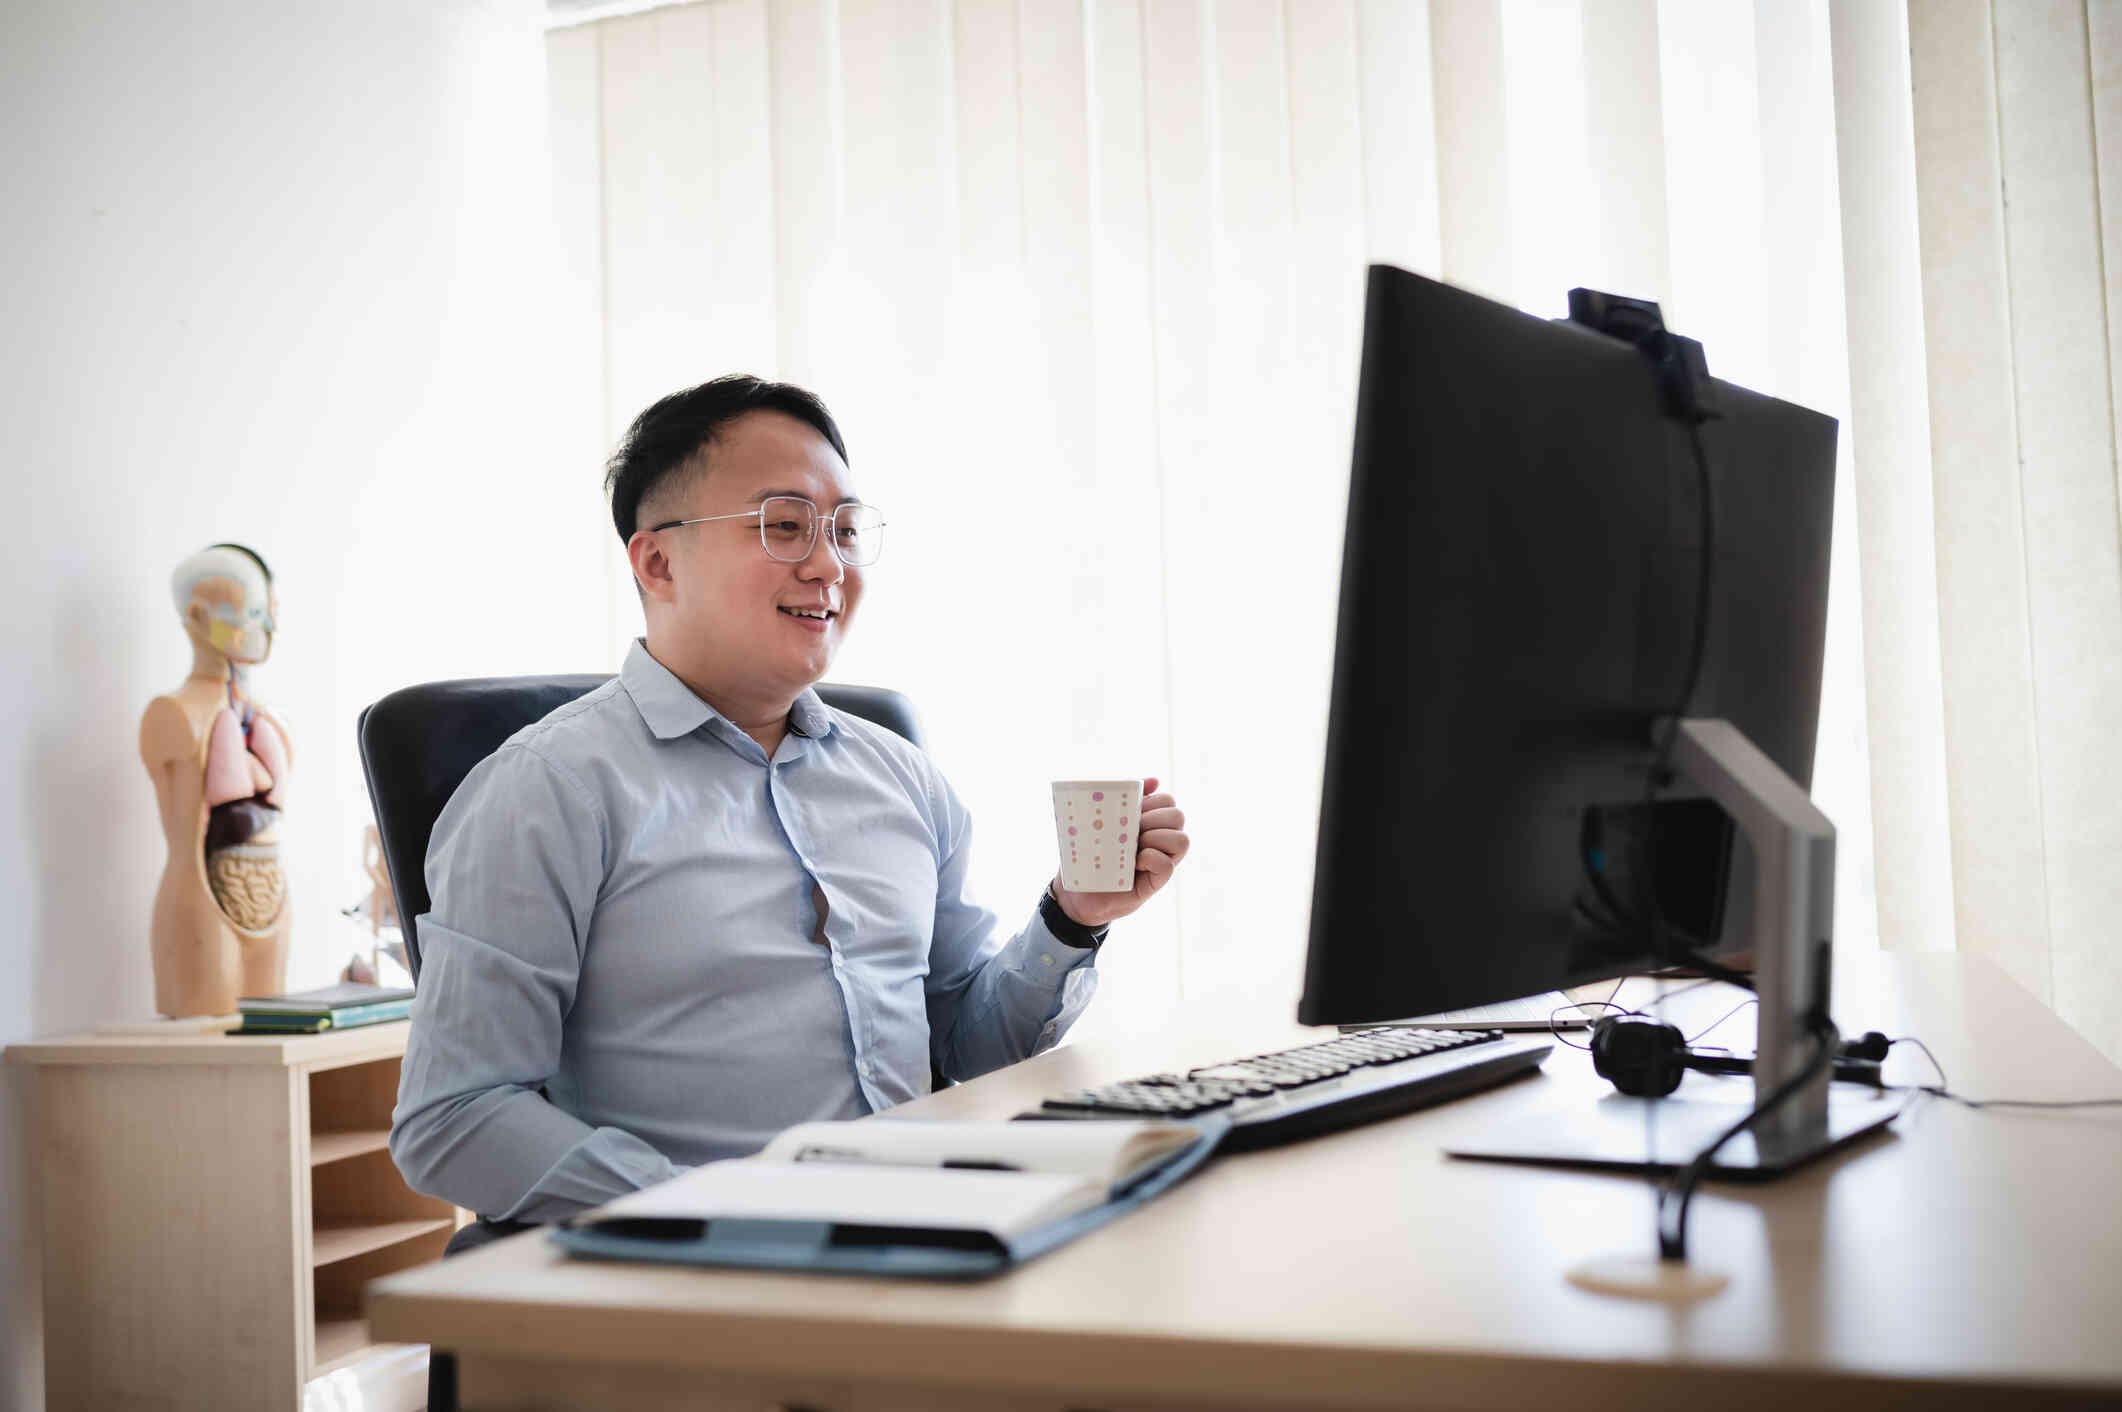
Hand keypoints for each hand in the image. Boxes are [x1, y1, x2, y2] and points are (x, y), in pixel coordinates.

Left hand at [1051, 778, 1188, 929]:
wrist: (1075, 890)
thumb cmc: (1088, 852)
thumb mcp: (1103, 820)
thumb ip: (1126, 800)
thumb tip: (1155, 780)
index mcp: (1151, 822)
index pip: (1168, 801)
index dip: (1152, 801)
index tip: (1131, 811)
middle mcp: (1161, 841)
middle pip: (1178, 816)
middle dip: (1153, 818)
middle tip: (1131, 829)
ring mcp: (1160, 861)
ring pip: (1181, 840)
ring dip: (1156, 838)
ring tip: (1134, 847)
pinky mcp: (1155, 883)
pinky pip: (1167, 866)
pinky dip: (1151, 860)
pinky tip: (1134, 864)